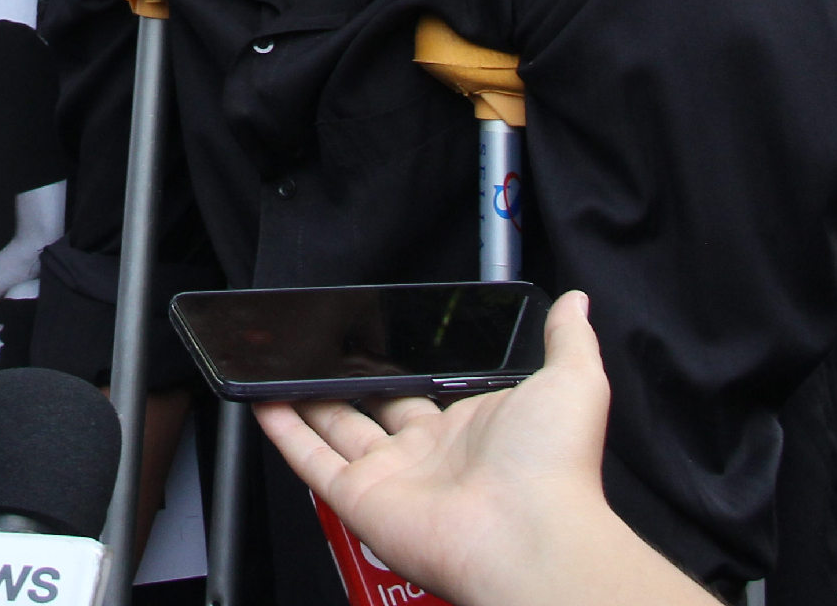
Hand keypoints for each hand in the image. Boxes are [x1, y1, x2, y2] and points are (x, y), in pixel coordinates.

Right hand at [254, 293, 711, 605]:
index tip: (373, 337)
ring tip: (278, 365)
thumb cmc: (553, 467)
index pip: (424, 392)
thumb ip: (566, 338)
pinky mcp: (359, 498)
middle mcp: (427, 455)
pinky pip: (310, 461)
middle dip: (345, 381)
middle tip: (317, 348)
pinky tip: (261, 400)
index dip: (397, 367)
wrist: (529, 535)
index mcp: (472, 429)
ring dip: (305, 399)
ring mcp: (391, 478)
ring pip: (334, 431)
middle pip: (372, 410)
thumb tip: (576, 302)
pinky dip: (282, 431)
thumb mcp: (571, 382)